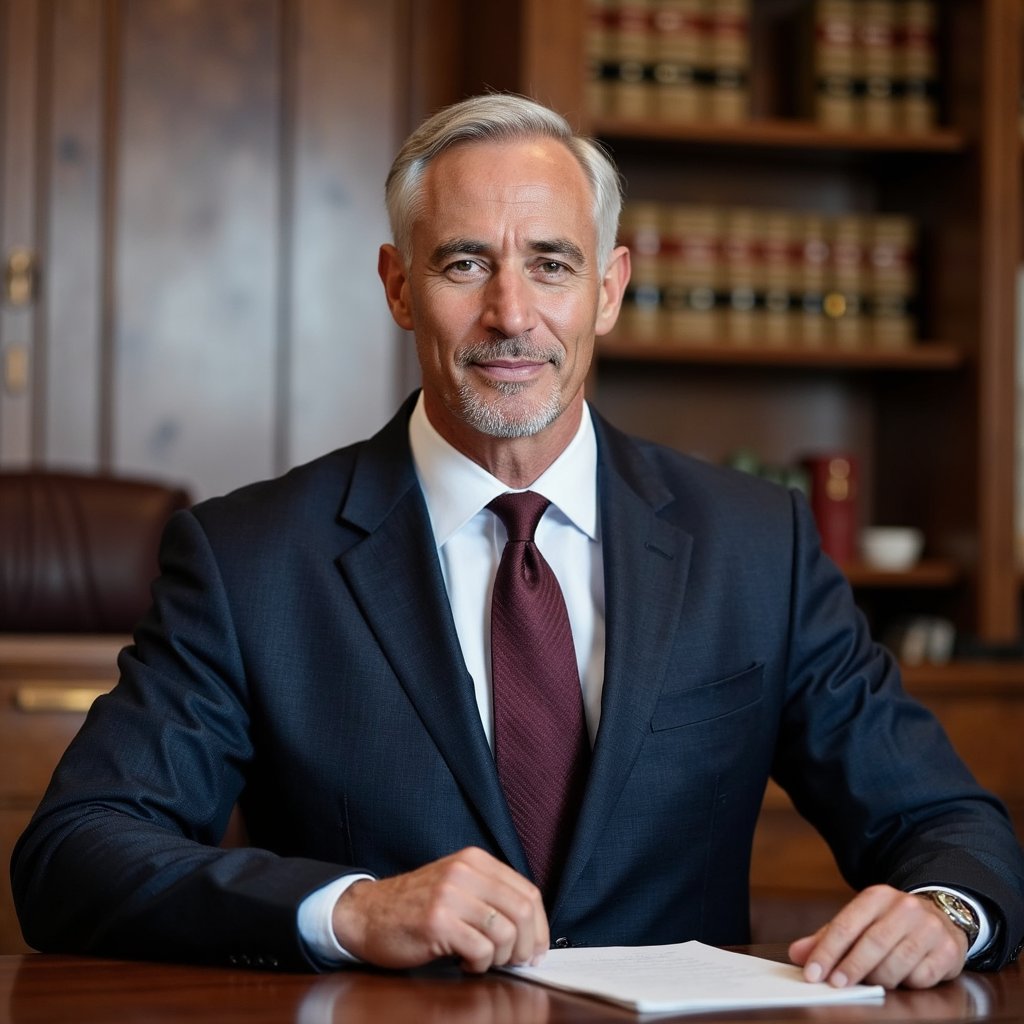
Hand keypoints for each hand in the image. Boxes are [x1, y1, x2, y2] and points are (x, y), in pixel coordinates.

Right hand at [331, 846, 547, 971]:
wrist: (366, 913)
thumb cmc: (415, 906)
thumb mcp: (457, 886)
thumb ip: (490, 896)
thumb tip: (532, 929)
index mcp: (475, 860)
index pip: (528, 891)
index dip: (540, 926)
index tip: (537, 948)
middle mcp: (465, 872)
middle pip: (523, 912)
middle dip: (527, 945)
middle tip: (516, 962)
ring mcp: (450, 895)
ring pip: (505, 934)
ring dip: (499, 958)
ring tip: (481, 958)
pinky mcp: (437, 922)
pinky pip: (480, 950)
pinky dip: (478, 965)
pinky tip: (463, 962)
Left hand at [788, 885, 968, 989]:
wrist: (942, 916)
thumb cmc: (891, 923)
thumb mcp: (860, 922)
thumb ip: (828, 937)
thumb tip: (797, 954)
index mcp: (876, 896)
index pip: (845, 925)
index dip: (827, 952)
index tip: (813, 974)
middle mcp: (904, 908)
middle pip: (872, 944)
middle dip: (850, 968)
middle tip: (835, 986)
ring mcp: (929, 928)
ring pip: (897, 963)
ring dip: (879, 979)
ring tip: (871, 983)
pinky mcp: (948, 950)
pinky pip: (922, 976)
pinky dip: (908, 983)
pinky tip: (903, 979)